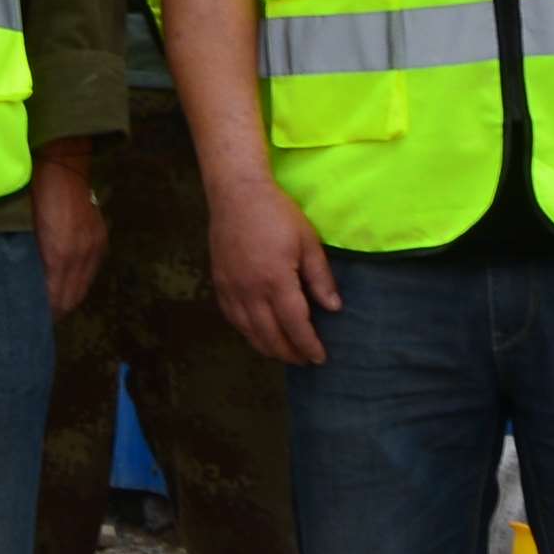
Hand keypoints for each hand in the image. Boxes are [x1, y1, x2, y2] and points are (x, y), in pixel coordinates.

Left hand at [31, 146, 107, 321]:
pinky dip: (79, 282)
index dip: (47, 312)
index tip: (34, 320)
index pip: (56, 297)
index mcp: (59, 254)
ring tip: (55, 308)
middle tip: (43, 320)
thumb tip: (26, 282)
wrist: (61, 165)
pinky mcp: (100, 238)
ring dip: (70, 299)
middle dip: (58, 311)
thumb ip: (29, 257)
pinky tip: (69, 286)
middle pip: (71, 297)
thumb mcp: (24, 228)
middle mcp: (80, 254)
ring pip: (83, 286)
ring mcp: (93, 246)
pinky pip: (91, 271)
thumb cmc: (32, 194)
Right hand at [205, 155, 341, 369]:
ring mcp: (231, 289)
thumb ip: (320, 278)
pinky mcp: (219, 284)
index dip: (308, 346)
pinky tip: (258, 334)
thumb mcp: (307, 241)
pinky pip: (233, 319)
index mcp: (276, 281)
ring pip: (249, 332)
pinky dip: (248, 333)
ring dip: (268, 347)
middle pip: (270, 336)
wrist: (236, 193)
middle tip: (305, 360)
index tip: (320, 358)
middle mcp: (251, 291)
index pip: (295, 326)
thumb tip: (333, 308)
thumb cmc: (277, 213)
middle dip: (290, 353)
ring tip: (284, 353)